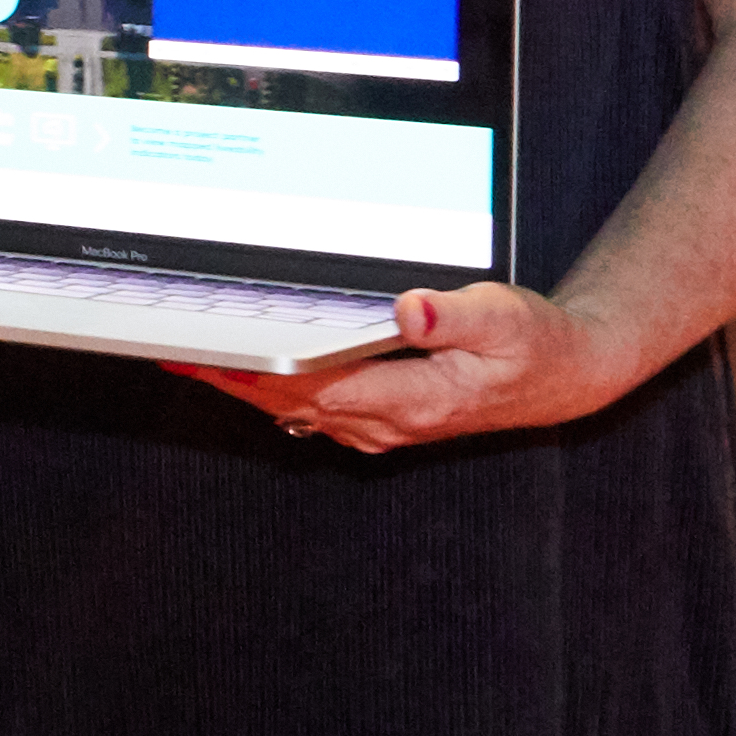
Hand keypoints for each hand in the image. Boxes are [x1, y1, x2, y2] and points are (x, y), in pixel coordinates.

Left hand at [189, 280, 626, 456]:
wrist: (566, 376)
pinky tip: (245, 367)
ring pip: (294, 410)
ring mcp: (383, 426)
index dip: (256, 368)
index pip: (313, 385)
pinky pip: (312, 409)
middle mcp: (388, 422)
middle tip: (170, 345)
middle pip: (288, 401)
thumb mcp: (504, 317)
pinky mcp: (382, 418)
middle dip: (230, 375)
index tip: (207, 349)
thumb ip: (450, 313)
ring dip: (244, 384)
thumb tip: (406, 309)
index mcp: (412, 399)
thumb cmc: (536, 345)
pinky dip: (273, 388)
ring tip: (189, 353)